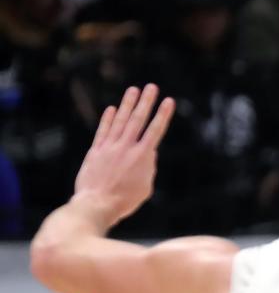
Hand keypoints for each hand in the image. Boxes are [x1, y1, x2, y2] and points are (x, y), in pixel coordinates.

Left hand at [73, 85, 175, 226]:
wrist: (96, 205)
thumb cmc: (125, 200)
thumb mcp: (145, 186)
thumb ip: (148, 167)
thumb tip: (147, 154)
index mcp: (142, 157)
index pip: (155, 130)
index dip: (163, 114)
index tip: (169, 101)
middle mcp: (126, 148)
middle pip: (138, 120)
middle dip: (146, 102)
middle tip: (152, 87)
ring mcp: (110, 148)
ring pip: (121, 121)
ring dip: (128, 104)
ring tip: (133, 89)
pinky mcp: (96, 151)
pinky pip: (103, 131)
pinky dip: (108, 119)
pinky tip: (113, 108)